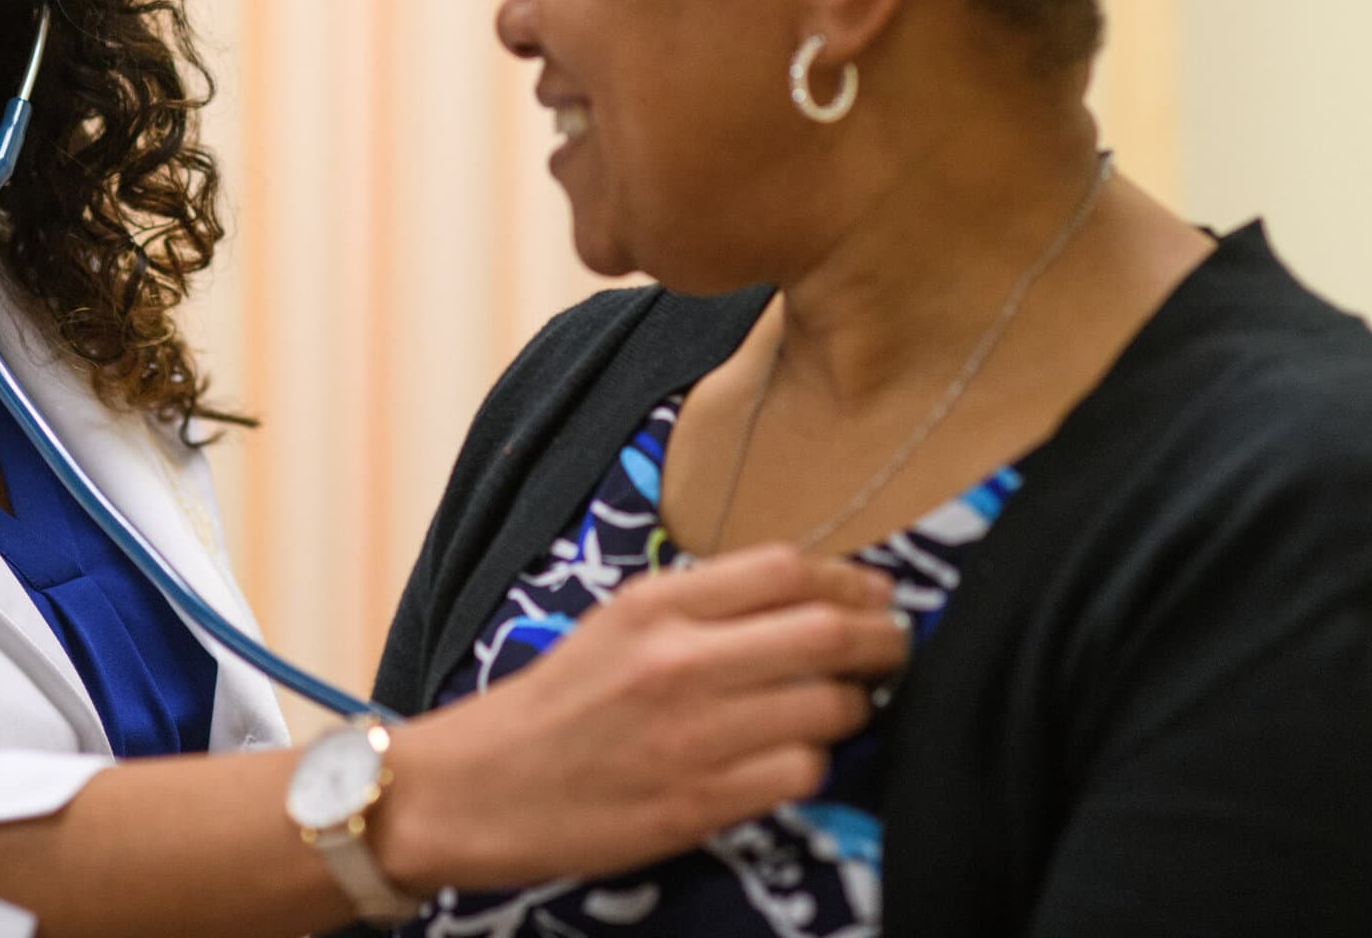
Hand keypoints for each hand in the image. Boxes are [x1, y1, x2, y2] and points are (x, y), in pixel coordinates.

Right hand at [374, 544, 905, 892]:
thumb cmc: (557, 702)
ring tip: (842, 708)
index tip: (875, 594)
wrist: (479, 787)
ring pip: (829, 707)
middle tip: (892, 649)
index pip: (788, 568)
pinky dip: (812, 763)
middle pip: (827, 631)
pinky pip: (800, 773)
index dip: (851, 579)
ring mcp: (691, 735)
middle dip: (881, 640)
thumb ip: (706, 604)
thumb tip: (813, 593)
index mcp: (656, 603)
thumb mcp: (620, 623)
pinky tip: (791, 756)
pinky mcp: (697, 803)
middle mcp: (677, 661)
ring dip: (853, 707)